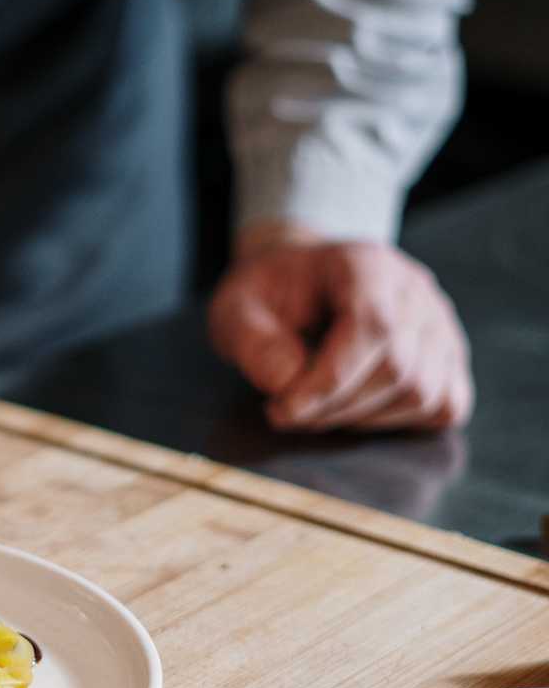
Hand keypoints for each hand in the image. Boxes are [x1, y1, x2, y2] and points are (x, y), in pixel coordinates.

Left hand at [207, 222, 473, 432]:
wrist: (302, 283)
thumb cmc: (272, 296)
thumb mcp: (237, 309)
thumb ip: (254, 343)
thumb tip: (289, 385)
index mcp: (366, 264)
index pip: (371, 326)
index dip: (329, 380)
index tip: (284, 410)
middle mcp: (415, 290)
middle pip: (398, 367)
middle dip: (337, 406)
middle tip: (291, 412)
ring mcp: (440, 324)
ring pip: (422, 394)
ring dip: (364, 419)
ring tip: (319, 407)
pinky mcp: (450, 357)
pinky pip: (445, 406)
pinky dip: (402, 423)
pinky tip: (359, 410)